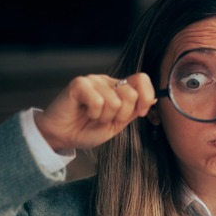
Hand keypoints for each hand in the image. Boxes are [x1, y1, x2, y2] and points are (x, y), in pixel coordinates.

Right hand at [35, 73, 156, 150]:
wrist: (63, 137)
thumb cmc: (87, 130)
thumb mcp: (117, 124)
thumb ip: (133, 111)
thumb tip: (153, 100)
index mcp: (119, 88)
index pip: (141, 79)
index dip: (146, 97)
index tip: (141, 112)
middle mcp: (107, 81)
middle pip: (131, 93)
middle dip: (122, 115)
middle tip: (107, 120)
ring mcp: (93, 81)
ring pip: (115, 101)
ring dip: (104, 117)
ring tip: (93, 117)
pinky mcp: (79, 84)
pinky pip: (97, 101)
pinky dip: (93, 113)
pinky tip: (85, 113)